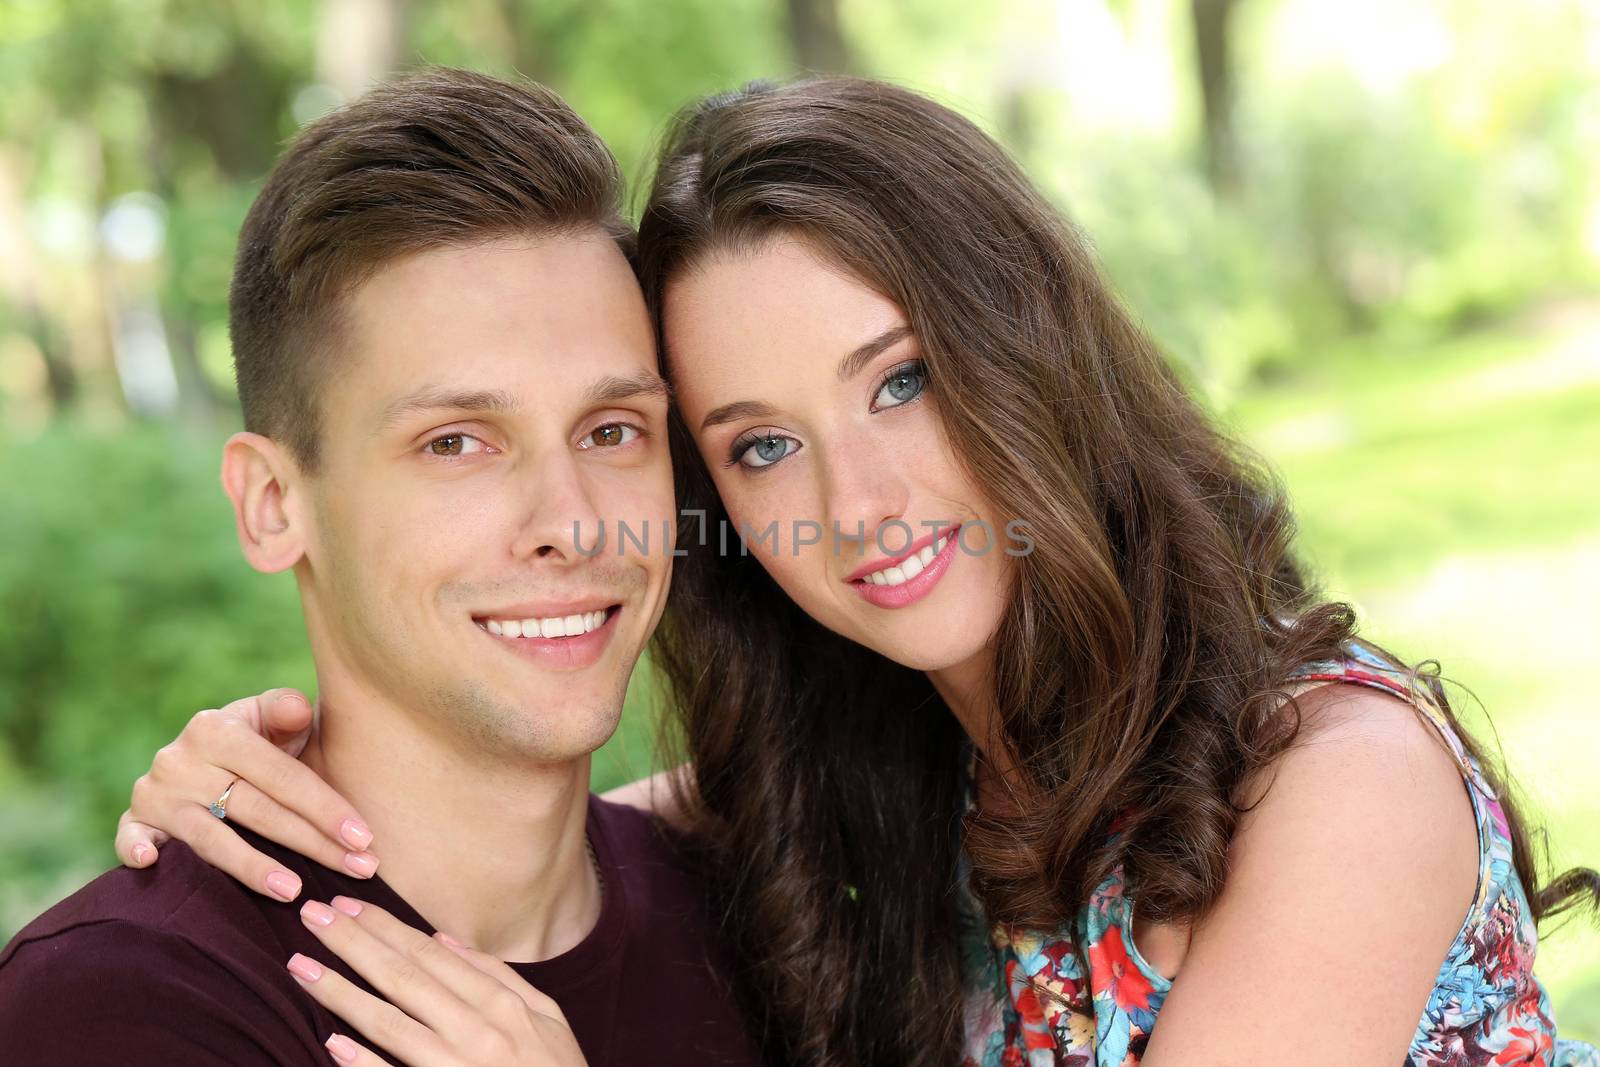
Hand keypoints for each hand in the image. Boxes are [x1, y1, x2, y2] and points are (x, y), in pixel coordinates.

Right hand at [114, 688, 378, 901]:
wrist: (205, 756)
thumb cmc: (257, 742)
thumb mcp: (272, 718)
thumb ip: (286, 710)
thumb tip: (299, 710)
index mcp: (217, 729)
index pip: (282, 776)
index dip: (326, 807)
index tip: (364, 838)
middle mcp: (180, 759)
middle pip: (256, 810)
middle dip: (312, 843)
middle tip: (358, 871)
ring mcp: (155, 793)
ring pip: (210, 838)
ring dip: (252, 867)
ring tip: (295, 891)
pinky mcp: (136, 820)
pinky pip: (129, 838)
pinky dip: (135, 850)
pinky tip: (151, 864)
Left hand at [288, 898, 586, 1065]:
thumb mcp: (547, 1017)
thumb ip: (496, 976)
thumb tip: (442, 938)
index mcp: (504, 1003)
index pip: (431, 954)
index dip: (385, 927)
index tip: (347, 904)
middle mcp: (480, 1031)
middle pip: (404, 978)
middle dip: (353, 944)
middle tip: (312, 916)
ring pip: (391, 1023)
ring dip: (341, 993)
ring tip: (301, 968)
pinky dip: (366, 1063)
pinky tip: (333, 1043)